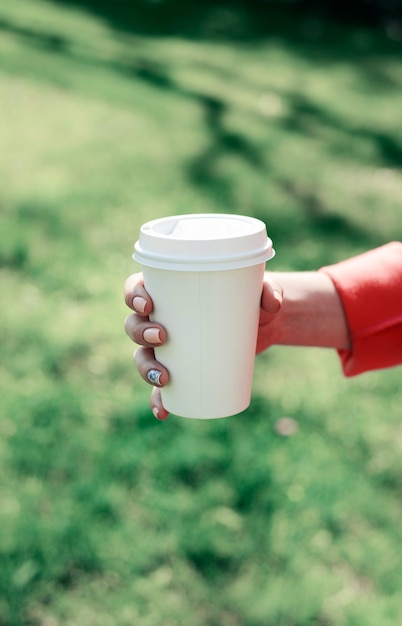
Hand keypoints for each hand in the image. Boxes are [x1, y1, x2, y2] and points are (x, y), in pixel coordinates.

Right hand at [124, 272, 282, 419]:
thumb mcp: (260, 289)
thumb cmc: (249, 298)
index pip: (136, 288)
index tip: (149, 304)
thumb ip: (268, 290)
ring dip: (145, 368)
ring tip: (164, 377)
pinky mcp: (180, 369)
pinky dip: (158, 400)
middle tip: (163, 337)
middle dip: (140, 333)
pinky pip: (160, 387)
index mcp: (168, 290)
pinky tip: (163, 412)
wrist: (260, 324)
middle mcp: (160, 318)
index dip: (133, 296)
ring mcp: (166, 347)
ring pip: (141, 356)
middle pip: (133, 324)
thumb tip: (272, 302)